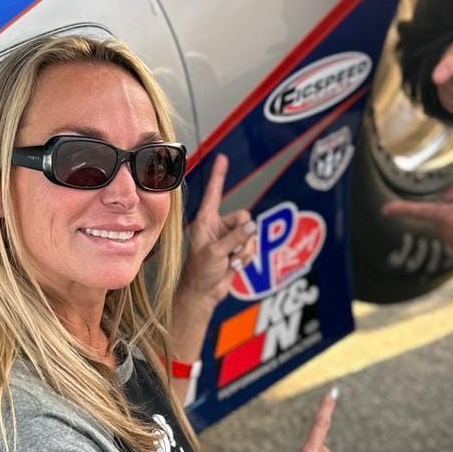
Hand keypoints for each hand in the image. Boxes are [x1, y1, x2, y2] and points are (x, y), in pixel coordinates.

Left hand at [178, 153, 256, 310]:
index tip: (223, 157)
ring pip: (250, 234)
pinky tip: (233, 266)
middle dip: (243, 237)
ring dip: (244, 251)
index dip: (219, 175)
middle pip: (244, 218)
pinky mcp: (235, 249)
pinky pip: (251, 246)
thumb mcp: (216, 253)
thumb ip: (235, 238)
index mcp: (206, 220)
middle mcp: (217, 226)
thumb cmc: (200, 272)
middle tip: (232, 252)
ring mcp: (227, 237)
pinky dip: (246, 258)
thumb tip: (252, 226)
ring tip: (230, 262)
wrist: (203, 293)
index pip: (215, 192)